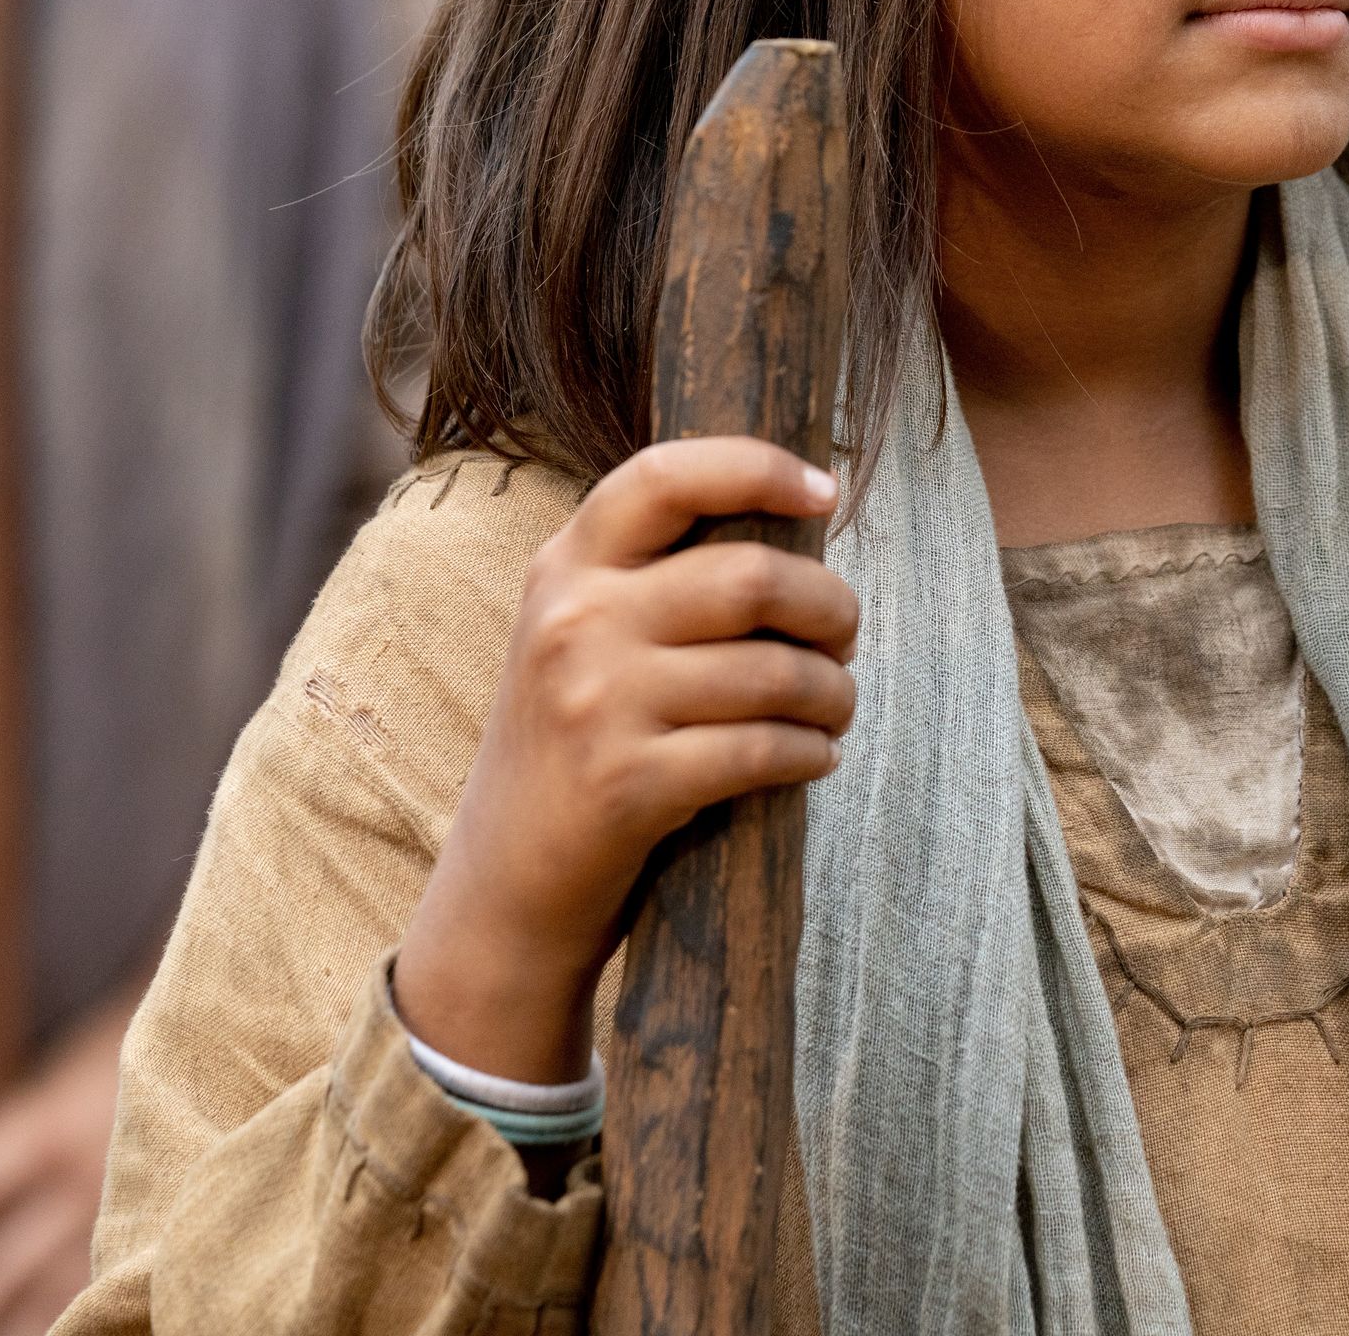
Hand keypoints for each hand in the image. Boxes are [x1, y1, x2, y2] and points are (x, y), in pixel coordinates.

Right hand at [394, 437, 857, 1085]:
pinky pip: (763, 749)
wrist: (504, 881)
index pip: (666, 474)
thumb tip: (796, 521)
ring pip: (774, 671)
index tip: (825, 490)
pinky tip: (815, 758)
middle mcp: (574, 621)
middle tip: (844, 635)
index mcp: (565, 565)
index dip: (758, 468)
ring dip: (834, 693)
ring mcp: (597, 702)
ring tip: (834, 707)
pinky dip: (811, 753)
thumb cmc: (573, 741)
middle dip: (830, 606)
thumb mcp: (581, 634)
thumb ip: (654, 575)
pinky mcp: (627, 783)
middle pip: (752, 577)